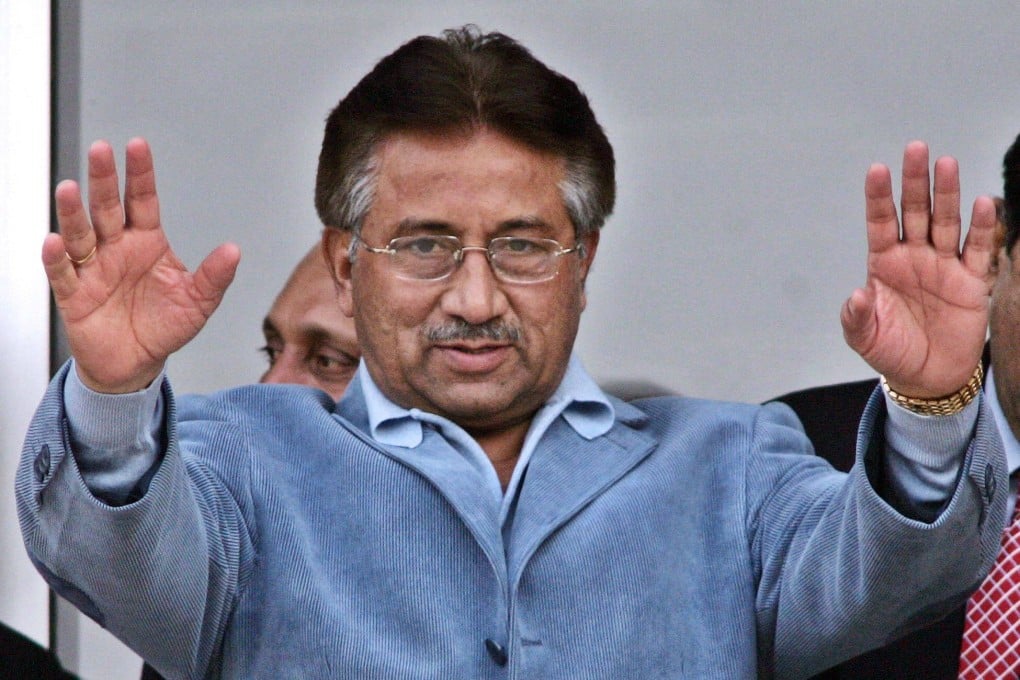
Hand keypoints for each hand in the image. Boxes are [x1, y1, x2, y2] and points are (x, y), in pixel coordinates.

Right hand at [43, 138, 239, 392]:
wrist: (136, 363)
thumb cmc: (165, 327)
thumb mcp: (198, 302)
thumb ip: (215, 276)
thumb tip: (234, 251)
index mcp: (147, 243)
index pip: (142, 201)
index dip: (140, 174)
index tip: (137, 146)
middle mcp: (117, 249)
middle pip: (107, 208)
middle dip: (103, 180)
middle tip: (100, 150)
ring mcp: (93, 269)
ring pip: (80, 234)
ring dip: (73, 212)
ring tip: (70, 189)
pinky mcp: (74, 295)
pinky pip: (63, 273)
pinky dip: (57, 258)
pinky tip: (55, 242)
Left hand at [841, 141, 995, 397]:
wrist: (927, 376)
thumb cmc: (891, 351)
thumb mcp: (864, 337)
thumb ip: (856, 316)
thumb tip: (857, 295)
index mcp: (883, 263)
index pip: (880, 221)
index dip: (879, 196)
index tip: (876, 169)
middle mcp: (913, 256)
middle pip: (915, 211)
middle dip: (914, 181)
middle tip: (916, 148)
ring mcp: (943, 265)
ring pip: (946, 221)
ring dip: (947, 194)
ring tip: (946, 164)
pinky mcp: (971, 281)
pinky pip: (977, 249)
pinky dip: (981, 227)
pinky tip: (983, 203)